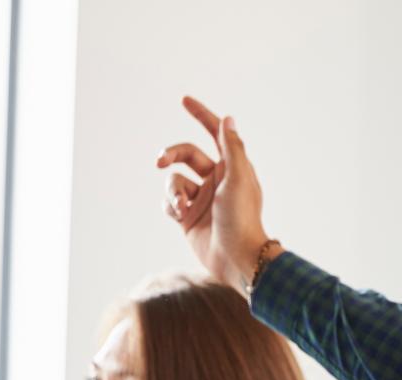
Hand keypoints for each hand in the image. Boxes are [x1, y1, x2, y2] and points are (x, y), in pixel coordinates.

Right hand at [157, 96, 270, 292]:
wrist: (236, 258)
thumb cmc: (242, 218)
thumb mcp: (239, 178)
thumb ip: (232, 147)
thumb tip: (228, 118)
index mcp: (232, 167)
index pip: (215, 134)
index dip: (202, 116)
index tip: (184, 100)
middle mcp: (215, 180)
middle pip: (185, 154)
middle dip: (170, 154)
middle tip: (159, 161)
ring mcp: (200, 198)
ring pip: (174, 180)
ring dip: (172, 191)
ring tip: (181, 207)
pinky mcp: (188, 217)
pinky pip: (169, 202)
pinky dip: (170, 205)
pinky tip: (180, 216)